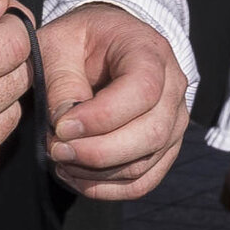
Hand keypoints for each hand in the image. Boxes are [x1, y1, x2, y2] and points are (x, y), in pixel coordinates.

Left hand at [40, 3, 184, 199]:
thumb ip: (61, 82)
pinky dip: (107, 189)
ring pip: (145, 164)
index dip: (102, 117)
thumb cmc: (80, 40)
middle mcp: (173, 87)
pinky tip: (75, 175)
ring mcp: (173, 121)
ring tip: (60, 159)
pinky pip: (142, 182)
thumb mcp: (59, 45)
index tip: (62, 126)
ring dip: (97, 173)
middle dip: (97, 152)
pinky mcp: (163, 148)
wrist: (105, 43)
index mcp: (150, 51)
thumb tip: (64, 128)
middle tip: (55, 149)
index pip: (143, 91)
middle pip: (151, 134)